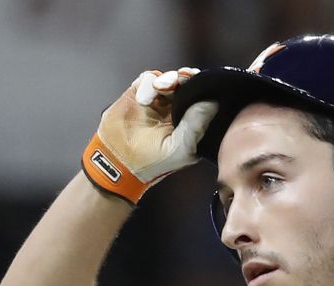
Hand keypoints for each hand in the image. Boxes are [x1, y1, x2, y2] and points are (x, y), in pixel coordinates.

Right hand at [82, 67, 217, 202]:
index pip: (203, 98)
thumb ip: (197, 124)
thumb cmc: (155, 161)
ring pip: (169, 77)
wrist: (120, 161)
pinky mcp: (139, 93)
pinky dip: (147, 85)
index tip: (202, 82)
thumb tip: (213, 102)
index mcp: (192, 120)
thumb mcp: (181, 147)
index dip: (204, 87)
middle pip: (188, 83)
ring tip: (161, 88)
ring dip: (168, 79)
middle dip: (187, 77)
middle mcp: (177, 108)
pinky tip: (143, 100)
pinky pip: (147, 79)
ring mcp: (158, 100)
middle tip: (184, 77)